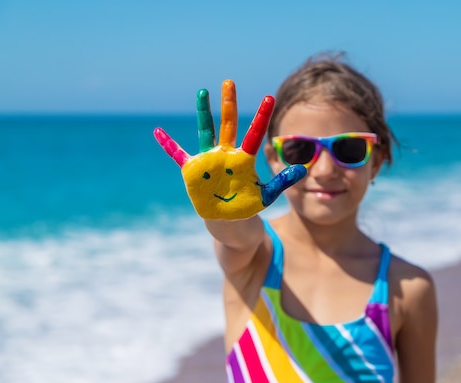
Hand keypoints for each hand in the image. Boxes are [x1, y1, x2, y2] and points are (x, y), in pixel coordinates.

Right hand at [153, 80, 305, 219]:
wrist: (228, 222)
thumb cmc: (247, 206)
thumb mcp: (267, 195)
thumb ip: (282, 181)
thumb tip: (302, 170)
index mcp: (243, 158)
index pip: (254, 133)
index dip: (261, 116)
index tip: (269, 97)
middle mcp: (225, 154)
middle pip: (228, 124)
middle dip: (229, 104)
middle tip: (229, 82)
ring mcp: (208, 160)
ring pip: (205, 132)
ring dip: (203, 112)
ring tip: (202, 92)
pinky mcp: (193, 171)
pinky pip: (178, 155)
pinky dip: (168, 144)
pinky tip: (158, 131)